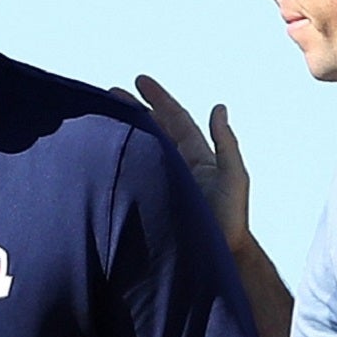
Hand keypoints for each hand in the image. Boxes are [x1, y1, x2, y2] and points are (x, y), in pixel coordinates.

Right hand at [112, 75, 252, 253]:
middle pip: (153, 130)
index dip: (158, 99)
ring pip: (142, 149)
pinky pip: (134, 175)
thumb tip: (218, 108)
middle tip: (109, 93)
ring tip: (102, 117)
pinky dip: (122, 161)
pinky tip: (104, 154)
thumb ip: (226, 143)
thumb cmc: (230, 219)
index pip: (174, 120)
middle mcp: (178, 165)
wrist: (218, 255)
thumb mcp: (234, 176)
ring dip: (125, 132)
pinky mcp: (151, 200)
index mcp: (197, 156)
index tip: (138, 81)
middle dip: (134, 109)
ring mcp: (164, 181)